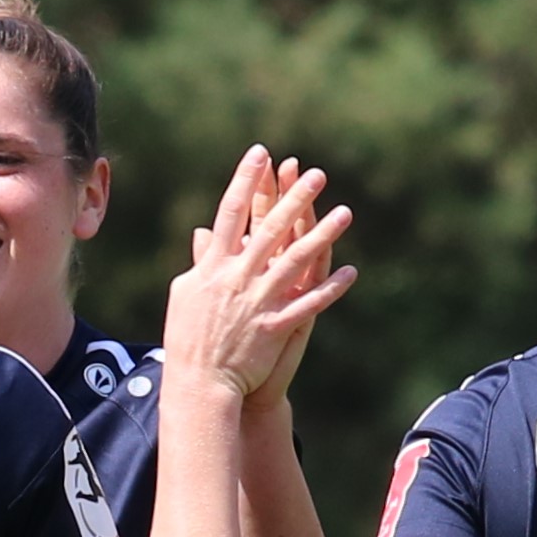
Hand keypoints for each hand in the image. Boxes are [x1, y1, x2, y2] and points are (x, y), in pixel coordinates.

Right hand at [162, 148, 357, 413]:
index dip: (245, 181)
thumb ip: (200, 262)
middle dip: (293, 199)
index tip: (260, 153)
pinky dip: (329, 289)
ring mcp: (258, 301)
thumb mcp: (186, 294)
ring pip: (295, 261)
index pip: (231, 213)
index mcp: (214, 266)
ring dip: (322, 235)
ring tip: (345, 212)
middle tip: (316, 174)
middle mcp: (237, 278)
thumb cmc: (187, 338)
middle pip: (270, 230)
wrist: (198, 383)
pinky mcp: (274, 326)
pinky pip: (307, 303)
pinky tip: (350, 273)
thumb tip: (204, 234)